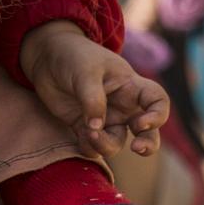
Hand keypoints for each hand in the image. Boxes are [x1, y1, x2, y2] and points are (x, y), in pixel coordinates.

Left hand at [20, 22, 167, 158]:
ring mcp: (104, 119)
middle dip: (148, 144)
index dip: (158, 115)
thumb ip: (93, 99)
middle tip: (136, 148)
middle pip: (146, 132)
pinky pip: (92, 147)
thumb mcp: (86, 72)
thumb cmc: (74, 56)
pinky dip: (89, 148)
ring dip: (107, 145)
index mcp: (130, 87)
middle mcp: (122, 106)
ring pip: (116, 143)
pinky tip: (81, 136)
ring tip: (89, 133)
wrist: (46, 56)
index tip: (140, 123)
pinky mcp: (83, 127)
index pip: (157, 102)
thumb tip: (96, 128)